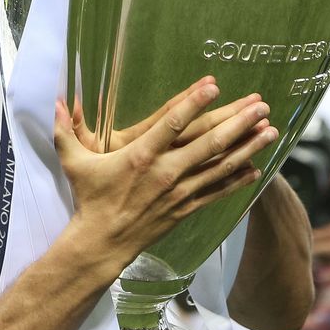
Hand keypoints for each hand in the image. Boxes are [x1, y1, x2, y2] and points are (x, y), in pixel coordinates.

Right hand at [55, 77, 275, 269]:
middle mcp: (165, 172)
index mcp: (140, 155)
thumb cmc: (89, 198)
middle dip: (237, 122)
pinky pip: (218, 192)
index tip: (214, 85)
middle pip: (208, 142)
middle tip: (261, 105)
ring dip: (248, 147)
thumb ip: (66, 129)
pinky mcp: (186, 208)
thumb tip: (58, 99)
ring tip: (271, 131)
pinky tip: (258, 169)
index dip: (194, 102)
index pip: (172, 123)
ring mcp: (179, 192)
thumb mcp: (74, 161)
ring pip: (220, 165)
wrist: (102, 243)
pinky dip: (239, 180)